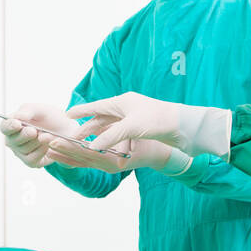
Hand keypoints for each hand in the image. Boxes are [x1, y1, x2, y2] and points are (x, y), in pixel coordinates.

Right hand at [0, 103, 79, 167]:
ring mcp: (20, 152)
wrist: (66, 130)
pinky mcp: (30, 162)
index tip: (18, 124)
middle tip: (35, 131)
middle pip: (12, 140)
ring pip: (23, 149)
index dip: (9, 126)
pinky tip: (47, 144)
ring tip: (46, 134)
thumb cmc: (50, 118)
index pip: (4, 127)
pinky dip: (41, 151)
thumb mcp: (41, 109)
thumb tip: (17, 118)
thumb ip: (28, 111)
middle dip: (25, 135)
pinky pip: (32, 159)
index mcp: (12, 125)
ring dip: (37, 141)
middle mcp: (13, 140)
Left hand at [44, 135, 189, 173]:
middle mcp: (107, 167)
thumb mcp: (133, 138)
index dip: (69, 148)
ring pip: (80, 161)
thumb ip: (114, 139)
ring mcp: (106, 167)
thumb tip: (97, 138)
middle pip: (80, 159)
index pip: (86, 155)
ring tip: (46, 147)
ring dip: (63, 154)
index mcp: (113, 162)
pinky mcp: (105, 164)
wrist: (159, 153)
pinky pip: (86, 162)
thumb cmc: (148, 143)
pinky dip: (72, 157)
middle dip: (61, 149)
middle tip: (44, 141)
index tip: (54, 140)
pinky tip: (59, 154)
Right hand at [66, 92, 231, 155]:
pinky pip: (120, 132)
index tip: (66, 115)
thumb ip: (110, 137)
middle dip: (87, 127)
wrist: (184, 126)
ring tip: (86, 143)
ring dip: (98, 134)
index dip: (81, 111)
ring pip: (111, 126)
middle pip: (102, 117)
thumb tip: (91, 148)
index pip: (96, 106)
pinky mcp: (142, 127)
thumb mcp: (131, 128)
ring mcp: (134, 117)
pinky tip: (106, 144)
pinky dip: (111, 138)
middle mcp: (127, 108)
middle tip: (73, 137)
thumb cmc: (158, 120)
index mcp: (122, 102)